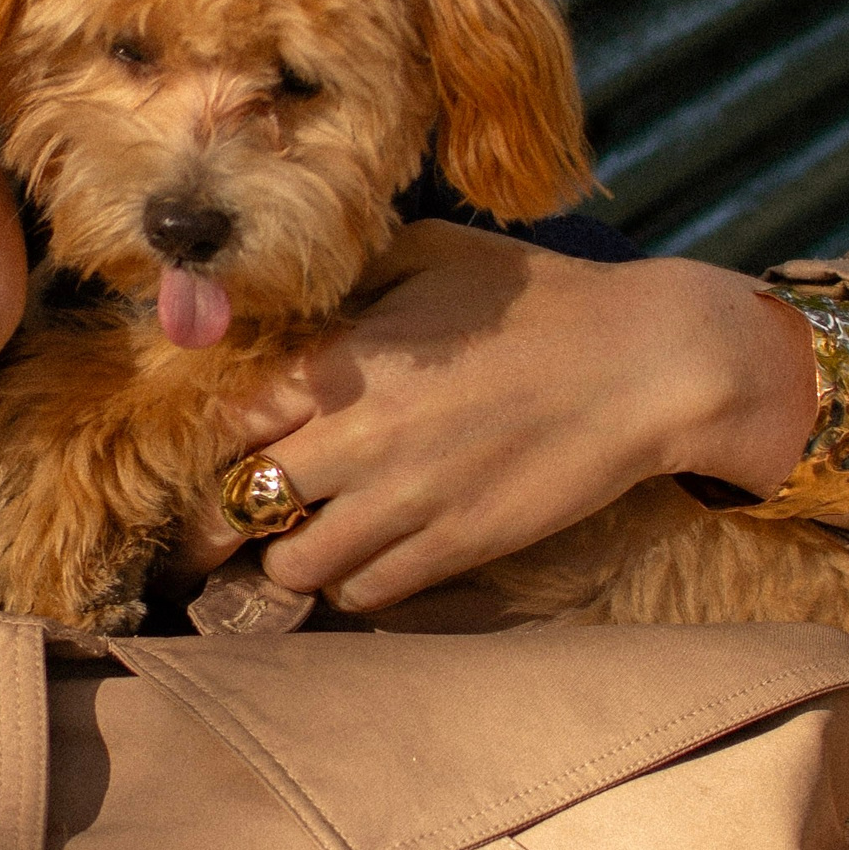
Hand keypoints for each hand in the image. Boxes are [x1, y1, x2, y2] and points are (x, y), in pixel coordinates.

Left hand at [175, 222, 822, 612]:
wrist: (644, 365)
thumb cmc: (537, 298)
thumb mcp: (428, 255)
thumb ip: (349, 283)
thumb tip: (291, 300)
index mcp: (341, 362)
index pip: (225, 422)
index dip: (205, 443)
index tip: (208, 451)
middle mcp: (357, 440)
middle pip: (236, 507)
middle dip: (216, 520)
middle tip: (218, 526)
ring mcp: (405, 502)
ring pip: (294, 569)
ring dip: (286, 560)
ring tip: (297, 545)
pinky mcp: (455, 547)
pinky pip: (367, 594)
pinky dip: (352, 586)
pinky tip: (364, 559)